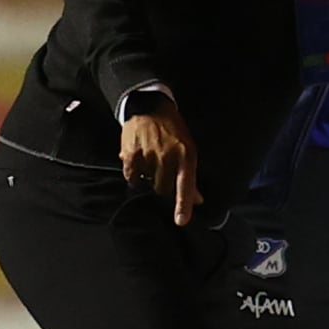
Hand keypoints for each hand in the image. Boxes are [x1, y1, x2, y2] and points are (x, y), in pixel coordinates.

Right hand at [118, 97, 201, 227]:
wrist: (150, 107)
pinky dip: (134, 176)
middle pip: (163, 190)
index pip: (186, 185)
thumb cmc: (173, 131)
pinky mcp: (130, 154)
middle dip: (163, 192)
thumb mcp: (188, 149)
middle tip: (161, 184)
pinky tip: (137, 166)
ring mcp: (148, 155)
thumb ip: (190, 176)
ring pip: (146, 185)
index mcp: (186, 155)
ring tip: (150, 169)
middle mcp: (167, 156)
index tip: (181, 221)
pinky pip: (131, 177)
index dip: (183, 204)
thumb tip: (198, 200)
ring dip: (147, 183)